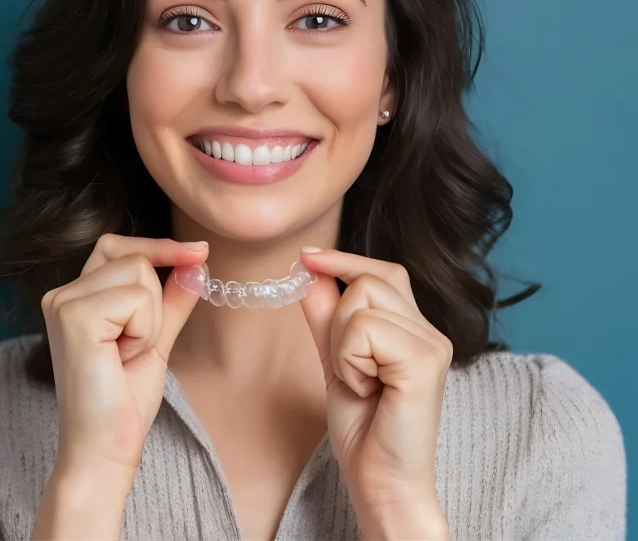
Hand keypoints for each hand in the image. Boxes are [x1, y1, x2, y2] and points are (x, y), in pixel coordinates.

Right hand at [40, 235, 207, 473]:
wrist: (106, 448)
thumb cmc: (124, 399)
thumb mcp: (157, 337)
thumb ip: (172, 299)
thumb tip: (196, 263)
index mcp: (76, 295)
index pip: (118, 245)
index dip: (157, 248)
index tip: (200, 251)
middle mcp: (62, 293)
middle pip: (136, 259)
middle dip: (155, 303)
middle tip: (134, 346)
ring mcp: (64, 303)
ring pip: (140, 274)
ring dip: (151, 319)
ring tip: (126, 353)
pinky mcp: (73, 316)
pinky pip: (137, 299)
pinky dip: (144, 330)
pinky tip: (122, 357)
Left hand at [299, 248, 451, 538]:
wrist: (380, 481)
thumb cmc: (363, 428)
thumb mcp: (335, 360)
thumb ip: (325, 317)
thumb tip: (311, 270)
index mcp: (414, 328)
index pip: (383, 271)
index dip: (345, 260)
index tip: (307, 257)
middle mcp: (430, 330)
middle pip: (368, 280)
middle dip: (337, 319)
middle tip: (349, 367)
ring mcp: (432, 343)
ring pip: (361, 301)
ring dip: (342, 345)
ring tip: (361, 382)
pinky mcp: (425, 360)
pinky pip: (364, 329)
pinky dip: (349, 359)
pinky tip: (367, 389)